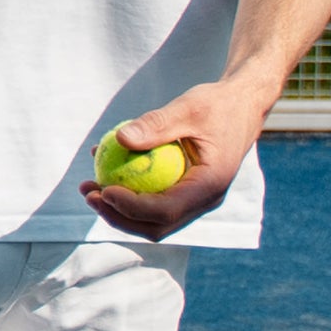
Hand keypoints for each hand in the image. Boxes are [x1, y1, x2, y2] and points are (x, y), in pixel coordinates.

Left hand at [81, 76, 269, 239]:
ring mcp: (195, 200)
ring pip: (152, 220)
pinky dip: (128, 193)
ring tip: (88, 186)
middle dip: (117, 216)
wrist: (242, 106)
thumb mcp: (188, 107)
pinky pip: (153, 201)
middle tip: (89, 193)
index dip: (130, 207)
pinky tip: (103, 170)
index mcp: (210, 186)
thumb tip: (119, 139)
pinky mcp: (185, 192)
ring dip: (118, 209)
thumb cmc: (218, 104)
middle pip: (156, 226)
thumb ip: (156, 124)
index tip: (103, 190)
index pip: (166, 211)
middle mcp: (204, 200)